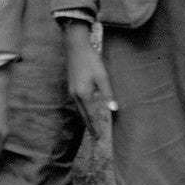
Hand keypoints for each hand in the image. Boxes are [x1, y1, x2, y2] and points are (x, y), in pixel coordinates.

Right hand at [62, 21, 116, 139]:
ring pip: (79, 109)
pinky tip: (87, 110)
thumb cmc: (90, 60)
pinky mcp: (71, 86)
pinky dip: (83, 110)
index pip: (90, 115)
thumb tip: (113, 109)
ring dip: (86, 118)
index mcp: (83, 94)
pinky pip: (78, 103)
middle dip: (89, 126)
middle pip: (83, 114)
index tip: (99, 137)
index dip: (95, 126)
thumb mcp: (102, 77)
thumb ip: (107, 94)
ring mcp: (71, 91)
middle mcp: (75, 95)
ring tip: (92, 126)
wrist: (75, 46)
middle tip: (95, 136)